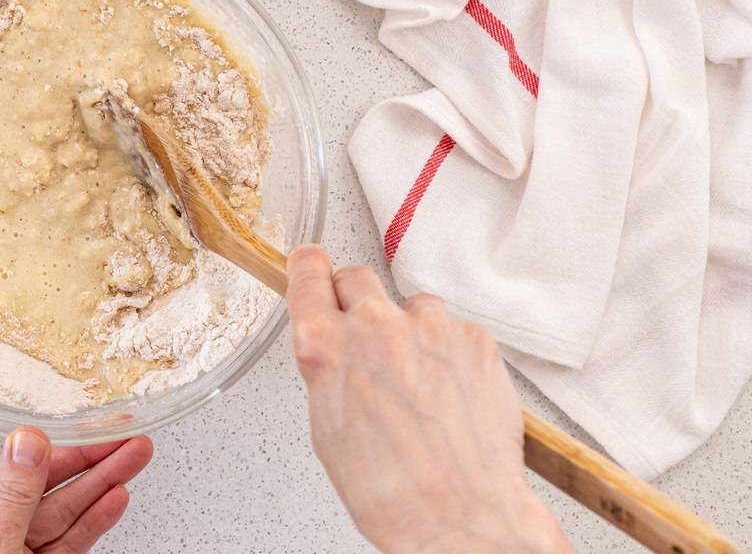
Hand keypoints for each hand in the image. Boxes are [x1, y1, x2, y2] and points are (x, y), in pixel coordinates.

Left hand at [0, 362, 153, 552]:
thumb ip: (11, 501)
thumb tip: (25, 441)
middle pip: (17, 474)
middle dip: (71, 452)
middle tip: (112, 427)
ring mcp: (0, 550)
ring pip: (53, 506)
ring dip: (98, 481)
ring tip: (133, 454)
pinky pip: (64, 540)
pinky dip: (93, 520)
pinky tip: (116, 496)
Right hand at [285, 246, 571, 552]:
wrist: (459, 517)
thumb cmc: (390, 490)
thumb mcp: (326, 427)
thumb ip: (326, 369)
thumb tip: (332, 348)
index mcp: (326, 346)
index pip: (308, 273)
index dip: (309, 269)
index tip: (312, 264)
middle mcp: (375, 326)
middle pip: (356, 277)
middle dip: (357, 302)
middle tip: (367, 340)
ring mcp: (430, 328)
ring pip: (411, 304)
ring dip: (409, 330)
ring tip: (418, 383)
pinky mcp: (474, 339)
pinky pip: (453, 329)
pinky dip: (449, 352)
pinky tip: (449, 393)